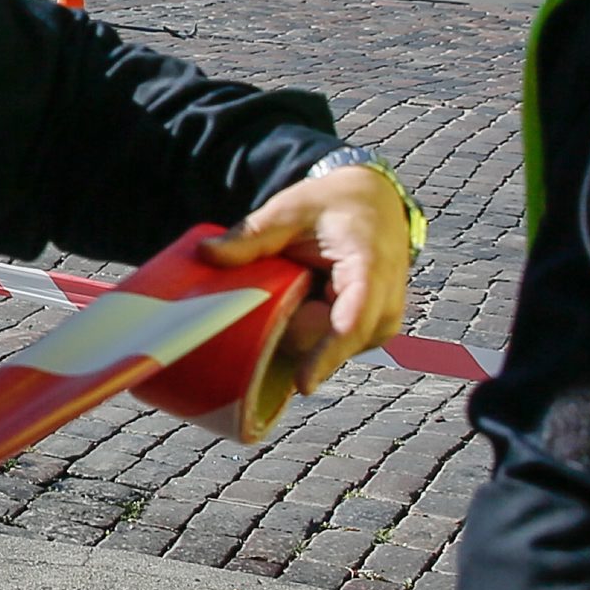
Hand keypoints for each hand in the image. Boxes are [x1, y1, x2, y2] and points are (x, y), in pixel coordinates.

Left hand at [206, 162, 413, 397]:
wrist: (372, 206)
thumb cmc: (331, 207)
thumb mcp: (289, 210)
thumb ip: (251, 235)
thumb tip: (206, 253)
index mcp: (370, 272)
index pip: (350, 324)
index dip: (325, 356)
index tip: (302, 384)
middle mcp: (384, 308)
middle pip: (322, 340)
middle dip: (285, 326)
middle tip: (272, 285)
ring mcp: (377, 327)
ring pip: (320, 348)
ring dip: (293, 325)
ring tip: (294, 282)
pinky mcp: (365, 337)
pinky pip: (322, 347)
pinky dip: (302, 329)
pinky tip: (299, 299)